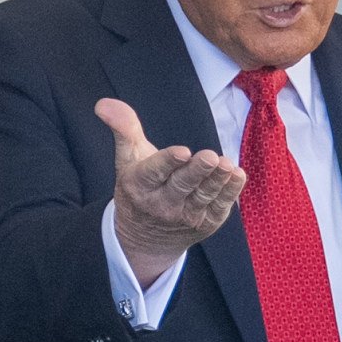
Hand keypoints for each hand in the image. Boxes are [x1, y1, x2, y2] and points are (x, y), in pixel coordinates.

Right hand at [93, 98, 246, 285]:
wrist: (145, 238)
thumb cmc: (140, 187)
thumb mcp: (127, 158)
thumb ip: (123, 129)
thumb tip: (103, 103)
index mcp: (139, 185)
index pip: (154, 172)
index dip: (168, 162)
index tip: (182, 151)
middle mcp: (162, 204)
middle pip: (182, 186)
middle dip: (197, 171)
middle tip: (211, 157)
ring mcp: (186, 216)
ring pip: (203, 196)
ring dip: (217, 181)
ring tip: (227, 165)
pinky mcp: (206, 224)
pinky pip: (220, 208)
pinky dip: (230, 193)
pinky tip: (237, 176)